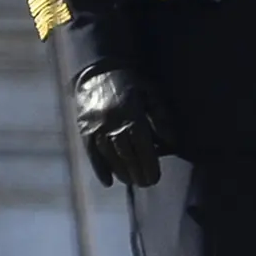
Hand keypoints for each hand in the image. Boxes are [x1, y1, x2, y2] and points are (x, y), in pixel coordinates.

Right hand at [69, 64, 171, 188]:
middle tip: (147, 183)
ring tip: (132, 182)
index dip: (149, 163)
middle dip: (137, 172)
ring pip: (109, 155)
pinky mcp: (84, 129)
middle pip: (126, 153)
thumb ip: (162, 118)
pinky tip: (108, 182)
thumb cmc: (131, 84)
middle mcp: (112, 122)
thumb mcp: (151, 94)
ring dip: (121, 172)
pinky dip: (99, 169)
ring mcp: (96, 126)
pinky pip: (91, 152)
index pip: (141, 145)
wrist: (97, 71)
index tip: (155, 177)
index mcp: (131, 114)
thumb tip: (171, 143)